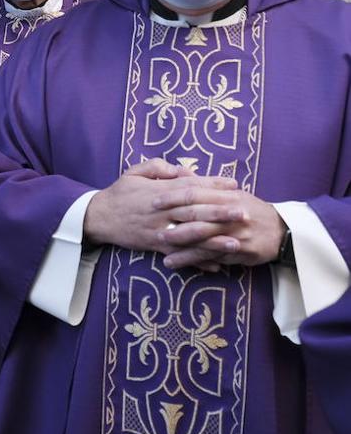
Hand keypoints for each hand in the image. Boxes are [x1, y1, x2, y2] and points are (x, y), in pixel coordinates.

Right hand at [83, 158, 237, 257]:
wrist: (97, 217)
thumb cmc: (119, 193)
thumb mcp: (134, 172)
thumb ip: (158, 167)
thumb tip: (181, 170)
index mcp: (158, 191)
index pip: (190, 186)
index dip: (213, 185)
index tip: (234, 185)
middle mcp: (160, 211)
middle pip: (194, 210)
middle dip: (221, 211)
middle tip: (244, 211)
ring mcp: (158, 230)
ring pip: (190, 234)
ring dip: (215, 239)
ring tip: (237, 240)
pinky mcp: (154, 245)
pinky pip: (179, 254)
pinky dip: (198, 260)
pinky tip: (216, 264)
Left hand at [154, 186, 284, 270]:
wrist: (282, 230)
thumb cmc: (250, 209)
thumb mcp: (232, 193)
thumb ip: (204, 185)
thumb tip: (178, 172)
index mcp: (226, 196)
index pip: (196, 193)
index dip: (173, 197)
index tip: (153, 201)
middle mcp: (230, 214)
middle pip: (197, 216)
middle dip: (173, 221)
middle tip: (152, 226)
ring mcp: (234, 233)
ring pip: (202, 238)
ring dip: (178, 244)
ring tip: (159, 245)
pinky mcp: (238, 251)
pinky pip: (210, 256)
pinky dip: (191, 260)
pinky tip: (173, 262)